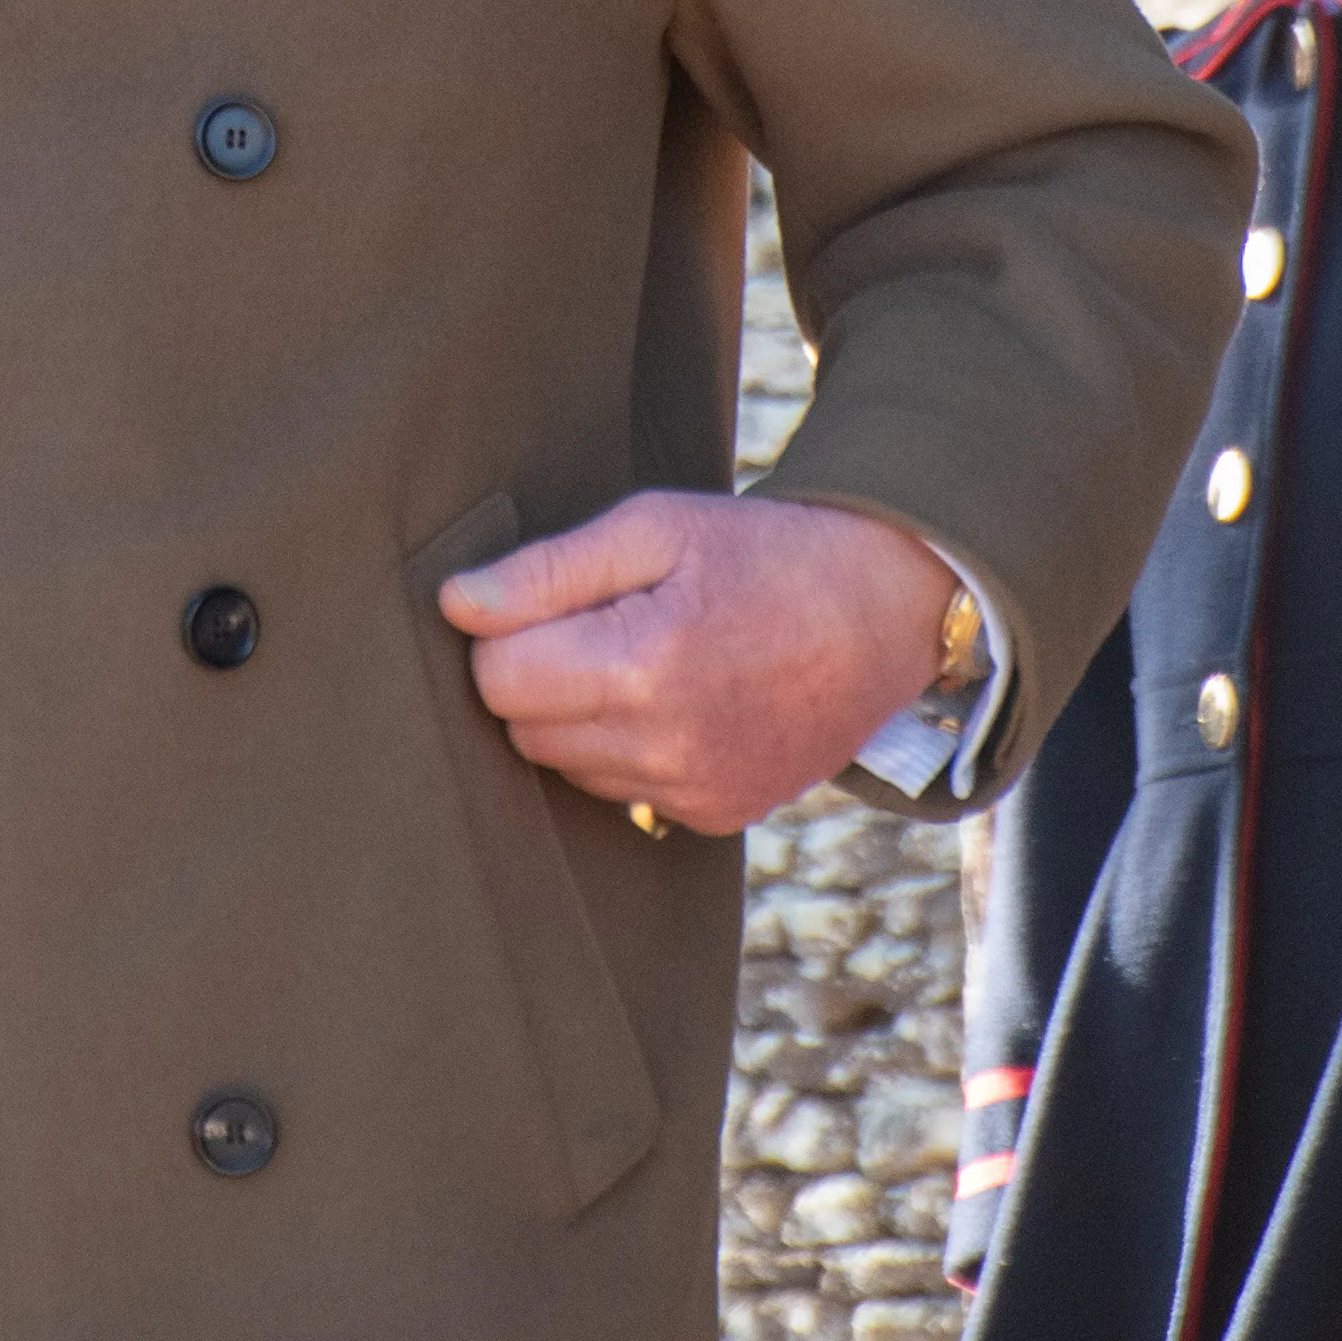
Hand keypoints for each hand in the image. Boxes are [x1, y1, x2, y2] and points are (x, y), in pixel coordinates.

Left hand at [439, 490, 954, 838]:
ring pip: (566, 766)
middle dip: (537, 676)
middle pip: (523, 729)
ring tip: (641, 657)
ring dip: (578, 717)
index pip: (497, 677)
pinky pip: (623, 792)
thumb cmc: (763, 554)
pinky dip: (628, 751)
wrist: (884, 611)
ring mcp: (694, 791)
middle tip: (596, 623)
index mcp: (644, 665)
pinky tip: (676, 700)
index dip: (507, 631)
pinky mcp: (716, 813)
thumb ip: (547, 570)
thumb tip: (456, 606)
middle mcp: (666, 746)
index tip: (550, 599)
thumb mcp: (655, 527)